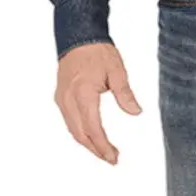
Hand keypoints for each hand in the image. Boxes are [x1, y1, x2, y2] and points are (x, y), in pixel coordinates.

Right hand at [54, 42, 141, 164]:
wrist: (78, 36)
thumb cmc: (96, 51)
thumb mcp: (116, 71)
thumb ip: (125, 94)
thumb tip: (135, 112)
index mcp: (82, 94)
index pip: (93, 128)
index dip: (103, 146)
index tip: (114, 157)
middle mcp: (68, 100)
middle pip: (80, 134)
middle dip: (96, 150)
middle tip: (112, 159)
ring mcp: (62, 99)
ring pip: (73, 129)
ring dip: (87, 143)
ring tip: (103, 152)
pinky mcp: (60, 97)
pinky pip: (69, 121)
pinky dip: (80, 133)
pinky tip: (91, 137)